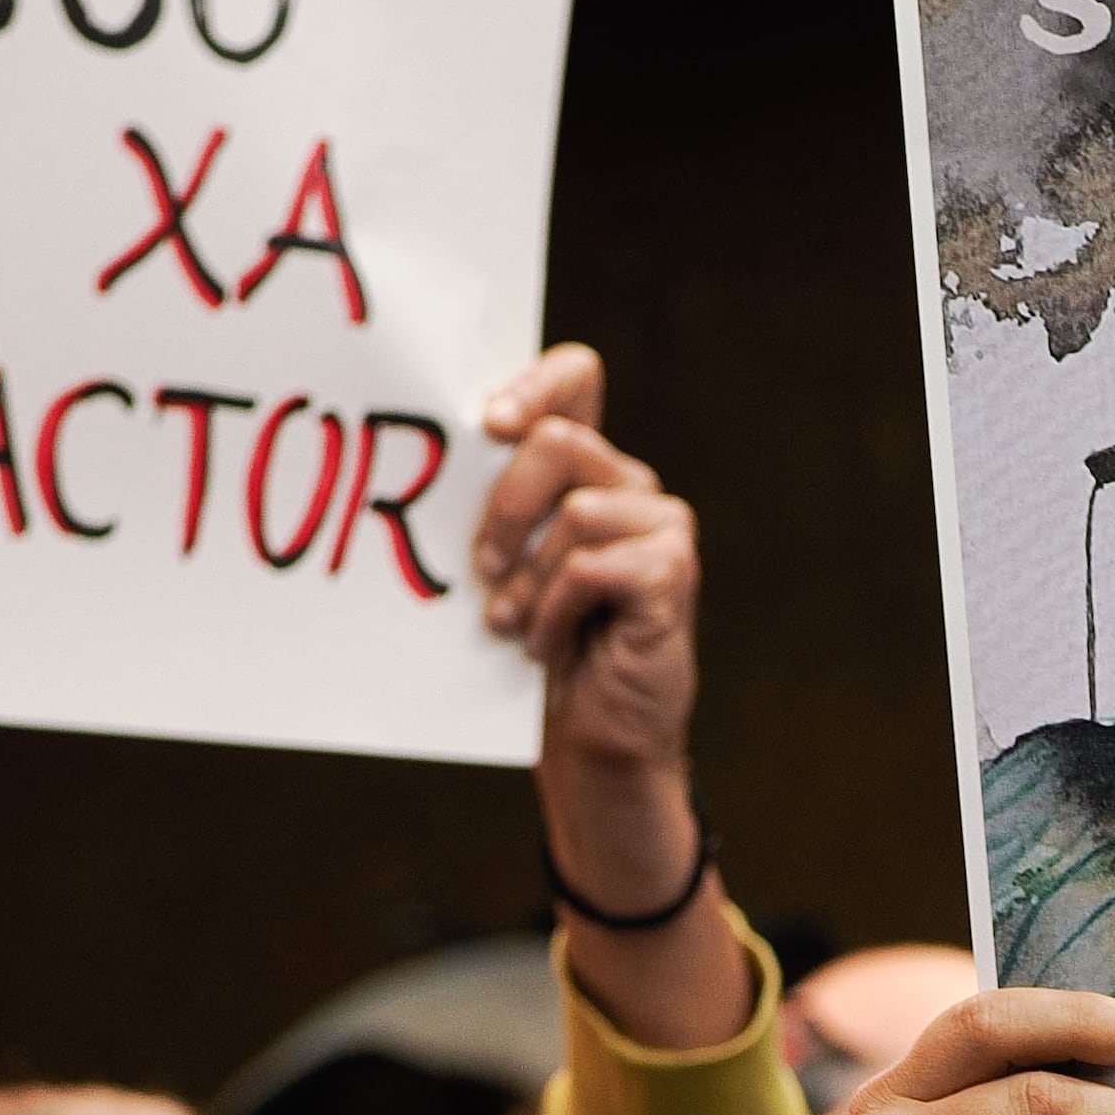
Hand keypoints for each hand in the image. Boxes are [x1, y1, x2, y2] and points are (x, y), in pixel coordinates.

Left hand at [479, 341, 699, 804]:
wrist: (591, 738)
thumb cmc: (539, 648)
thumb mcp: (507, 563)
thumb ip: (495, 507)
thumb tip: (441, 462)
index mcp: (590, 469)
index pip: (577, 376)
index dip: (535, 382)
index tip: (490, 424)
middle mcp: (633, 485)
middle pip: (559, 441)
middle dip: (504, 507)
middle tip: (484, 567)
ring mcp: (662, 526)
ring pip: (575, 510)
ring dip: (527, 579)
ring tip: (513, 624)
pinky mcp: (672, 572)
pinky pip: (591, 565)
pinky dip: (554, 611)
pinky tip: (548, 645)